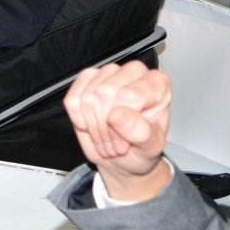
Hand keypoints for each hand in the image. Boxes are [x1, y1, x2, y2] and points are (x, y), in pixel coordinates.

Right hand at [64, 62, 171, 201]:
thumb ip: (142, 132)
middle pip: (105, 93)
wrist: (124, 157)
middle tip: (115, 144)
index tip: (128, 141)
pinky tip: (92, 125)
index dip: (123, 123)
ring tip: (106, 138)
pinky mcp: (86, 79)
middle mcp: (133, 73)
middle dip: (106, 127)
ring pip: (87, 97)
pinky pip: (72, 100)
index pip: (130, 95)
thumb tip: (118, 115)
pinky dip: (79, 120)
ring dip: (93, 126)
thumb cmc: (142, 147)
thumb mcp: (150, 147)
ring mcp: (108, 73)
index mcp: (157, 84)